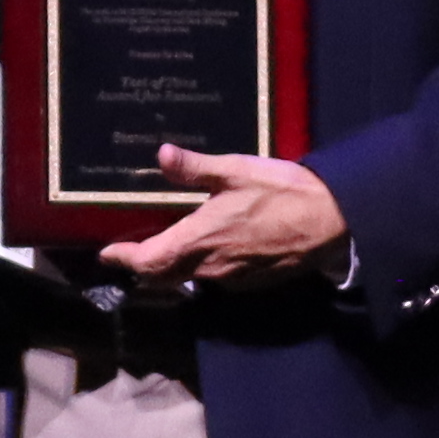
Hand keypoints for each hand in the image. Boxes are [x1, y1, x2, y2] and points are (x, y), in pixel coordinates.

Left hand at [96, 147, 346, 290]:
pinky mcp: (252, 283)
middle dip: (144, 267)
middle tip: (131, 252)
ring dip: (173, 267)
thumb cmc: (281, 192)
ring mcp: (232, 279)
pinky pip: (215, 280)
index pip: (148, 261)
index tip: (108, 253)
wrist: (330, 221)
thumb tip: (161, 155)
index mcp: (199, 239)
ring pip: (190, 279)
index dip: (125, 259)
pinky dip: (202, 268)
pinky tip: (209, 248)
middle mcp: (210, 267)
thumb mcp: (235, 170)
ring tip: (167, 245)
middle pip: (164, 277)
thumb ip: (195, 168)